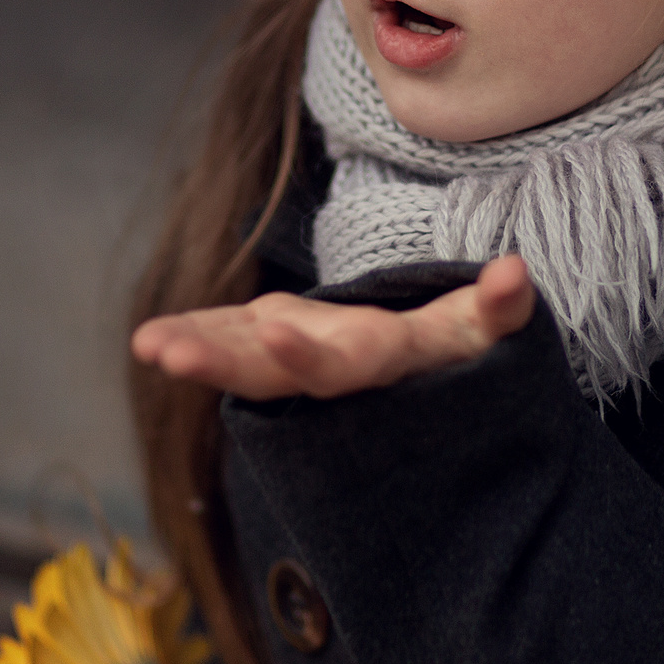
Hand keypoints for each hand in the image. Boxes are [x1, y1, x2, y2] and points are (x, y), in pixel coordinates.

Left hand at [130, 256, 536, 401]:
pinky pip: (236, 336)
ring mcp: (304, 357)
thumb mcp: (487, 334)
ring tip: (149, 345)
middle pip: (272, 372)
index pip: (341, 363)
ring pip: (243, 356)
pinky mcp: (282, 341)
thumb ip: (499, 309)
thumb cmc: (467, 354)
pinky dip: (202, 331)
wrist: (438, 389)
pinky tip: (152, 338)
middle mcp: (335, 368)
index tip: (273, 335)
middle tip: (163, 352)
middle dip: (221, 360)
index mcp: (382, 364)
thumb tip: (514, 274)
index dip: (307, 355)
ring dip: (199, 347)